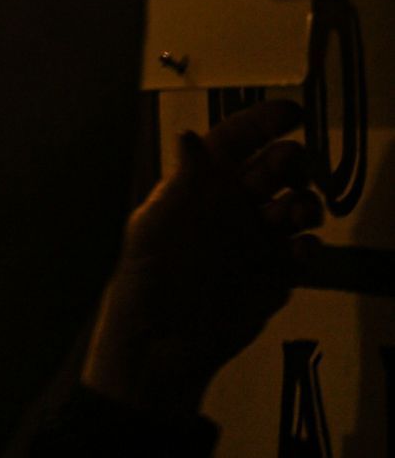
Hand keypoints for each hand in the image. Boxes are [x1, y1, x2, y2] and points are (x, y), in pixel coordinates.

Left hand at [81, 99, 323, 417]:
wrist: (162, 344)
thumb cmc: (148, 281)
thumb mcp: (154, 227)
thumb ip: (180, 184)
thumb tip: (188, 137)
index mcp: (201, 186)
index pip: (235, 140)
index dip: (262, 122)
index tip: (293, 114)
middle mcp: (232, 206)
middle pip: (276, 167)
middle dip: (292, 161)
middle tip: (294, 171)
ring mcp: (256, 239)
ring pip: (296, 205)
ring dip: (305, 202)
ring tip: (299, 213)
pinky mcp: (275, 273)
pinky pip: (304, 250)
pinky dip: (309, 246)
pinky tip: (299, 250)